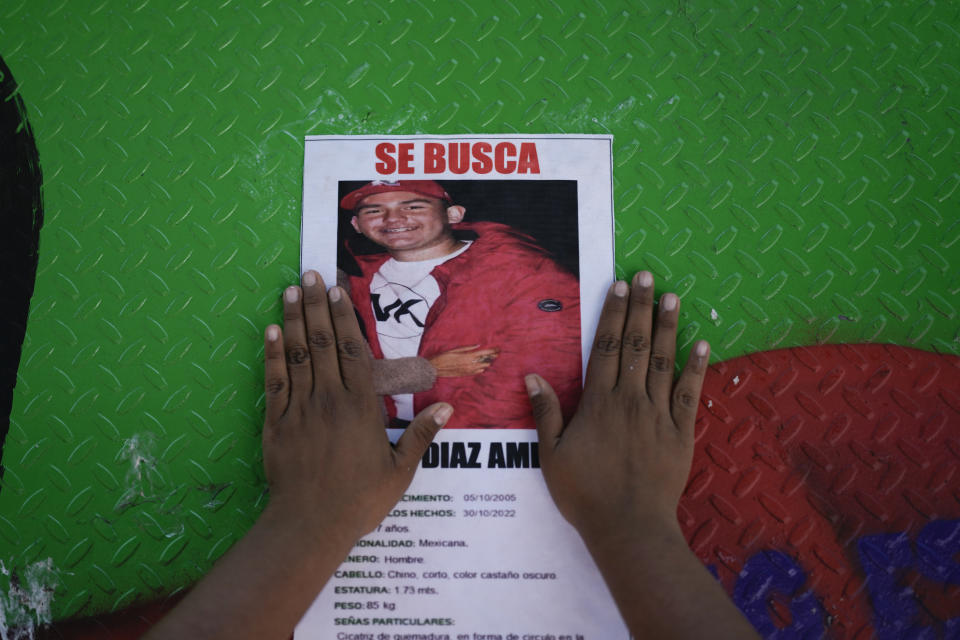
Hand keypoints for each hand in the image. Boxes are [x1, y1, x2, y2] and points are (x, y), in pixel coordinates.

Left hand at [262, 270, 452, 543]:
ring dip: (294, 319)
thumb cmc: (359, 500)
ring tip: (292, 289)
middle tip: (311, 274)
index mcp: (360, 407)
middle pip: (322, 342)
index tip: (338, 289)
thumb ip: (421, 435)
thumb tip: (447, 406)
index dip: (344, 317)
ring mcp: (299, 409)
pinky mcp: (276, 423)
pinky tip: (272, 330)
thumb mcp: (400, 471)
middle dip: (317, 305)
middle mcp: (329, 399)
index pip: (352, 350)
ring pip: (297, 354)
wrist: (310, 525)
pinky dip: (273, 353)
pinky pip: (274, 381)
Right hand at [428, 344, 499, 376]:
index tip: (498, 349)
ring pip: (483, 366)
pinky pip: (477, 372)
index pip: (484, 353)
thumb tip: (478, 346)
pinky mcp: (465, 374)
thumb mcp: (455, 350)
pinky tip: (483, 365)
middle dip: (492, 356)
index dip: (492, 351)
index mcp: (468, 356)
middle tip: (497, 353)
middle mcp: (470, 364)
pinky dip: (481, 368)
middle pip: (486, 360)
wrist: (436, 368)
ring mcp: (468, 370)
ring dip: (487, 362)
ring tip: (492, 358)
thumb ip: (468, 348)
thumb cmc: (443, 357)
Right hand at [525, 271, 709, 545]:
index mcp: (599, 403)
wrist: (629, 528)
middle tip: (647, 276)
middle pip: (635, 345)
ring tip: (672, 296)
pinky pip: (689, 393)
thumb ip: (546, 413)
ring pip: (662, 361)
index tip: (618, 287)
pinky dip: (696, 368)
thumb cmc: (585, 494)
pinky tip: (702, 344)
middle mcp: (630, 400)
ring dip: (667, 327)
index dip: (612, 314)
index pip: (605, 347)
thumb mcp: (552, 455)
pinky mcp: (681, 432)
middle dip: (641, 308)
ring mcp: (659, 414)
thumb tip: (532, 376)